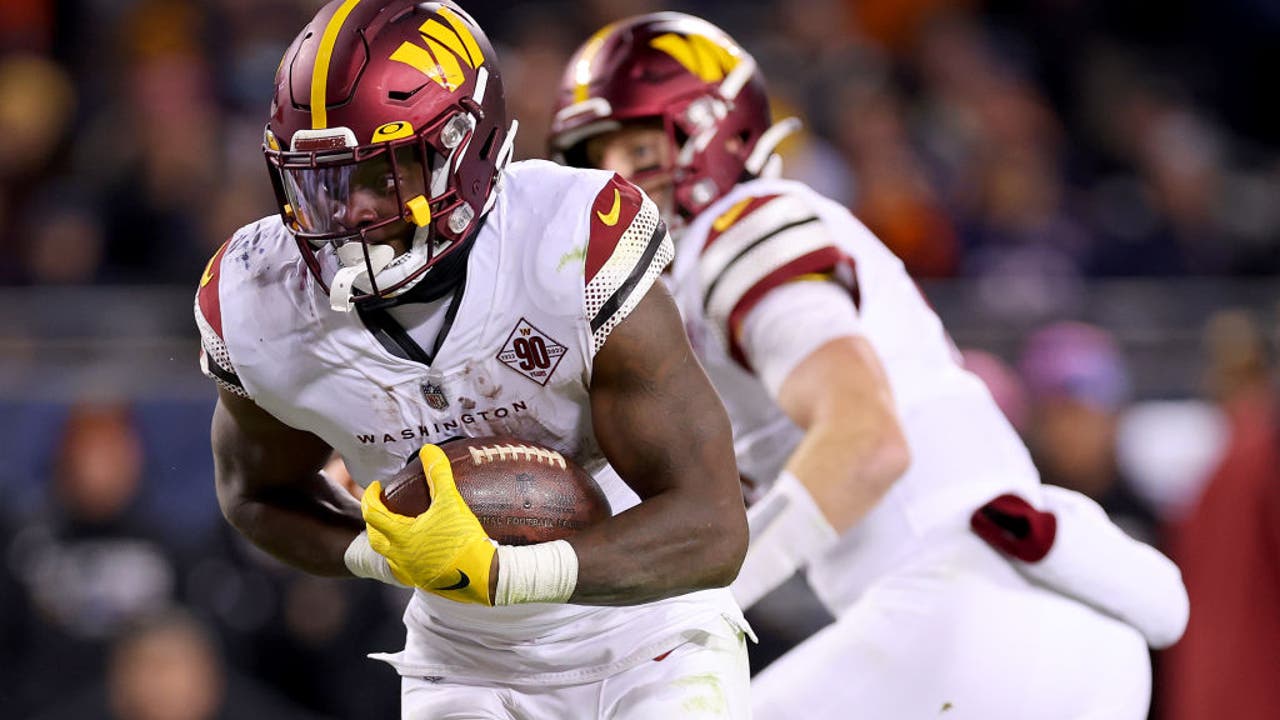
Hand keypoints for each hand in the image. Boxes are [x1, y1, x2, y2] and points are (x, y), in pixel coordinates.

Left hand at [361, 444, 496, 603]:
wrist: (480, 576)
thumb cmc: (463, 540)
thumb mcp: (451, 502)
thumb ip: (438, 474)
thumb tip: (428, 450)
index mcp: (400, 536)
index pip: (372, 513)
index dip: (371, 496)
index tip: (377, 486)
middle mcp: (398, 557)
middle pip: (374, 537)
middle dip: (373, 521)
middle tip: (382, 508)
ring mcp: (409, 572)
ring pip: (388, 555)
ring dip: (387, 540)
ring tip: (398, 528)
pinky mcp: (422, 582)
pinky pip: (404, 568)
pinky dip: (404, 556)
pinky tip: (418, 550)